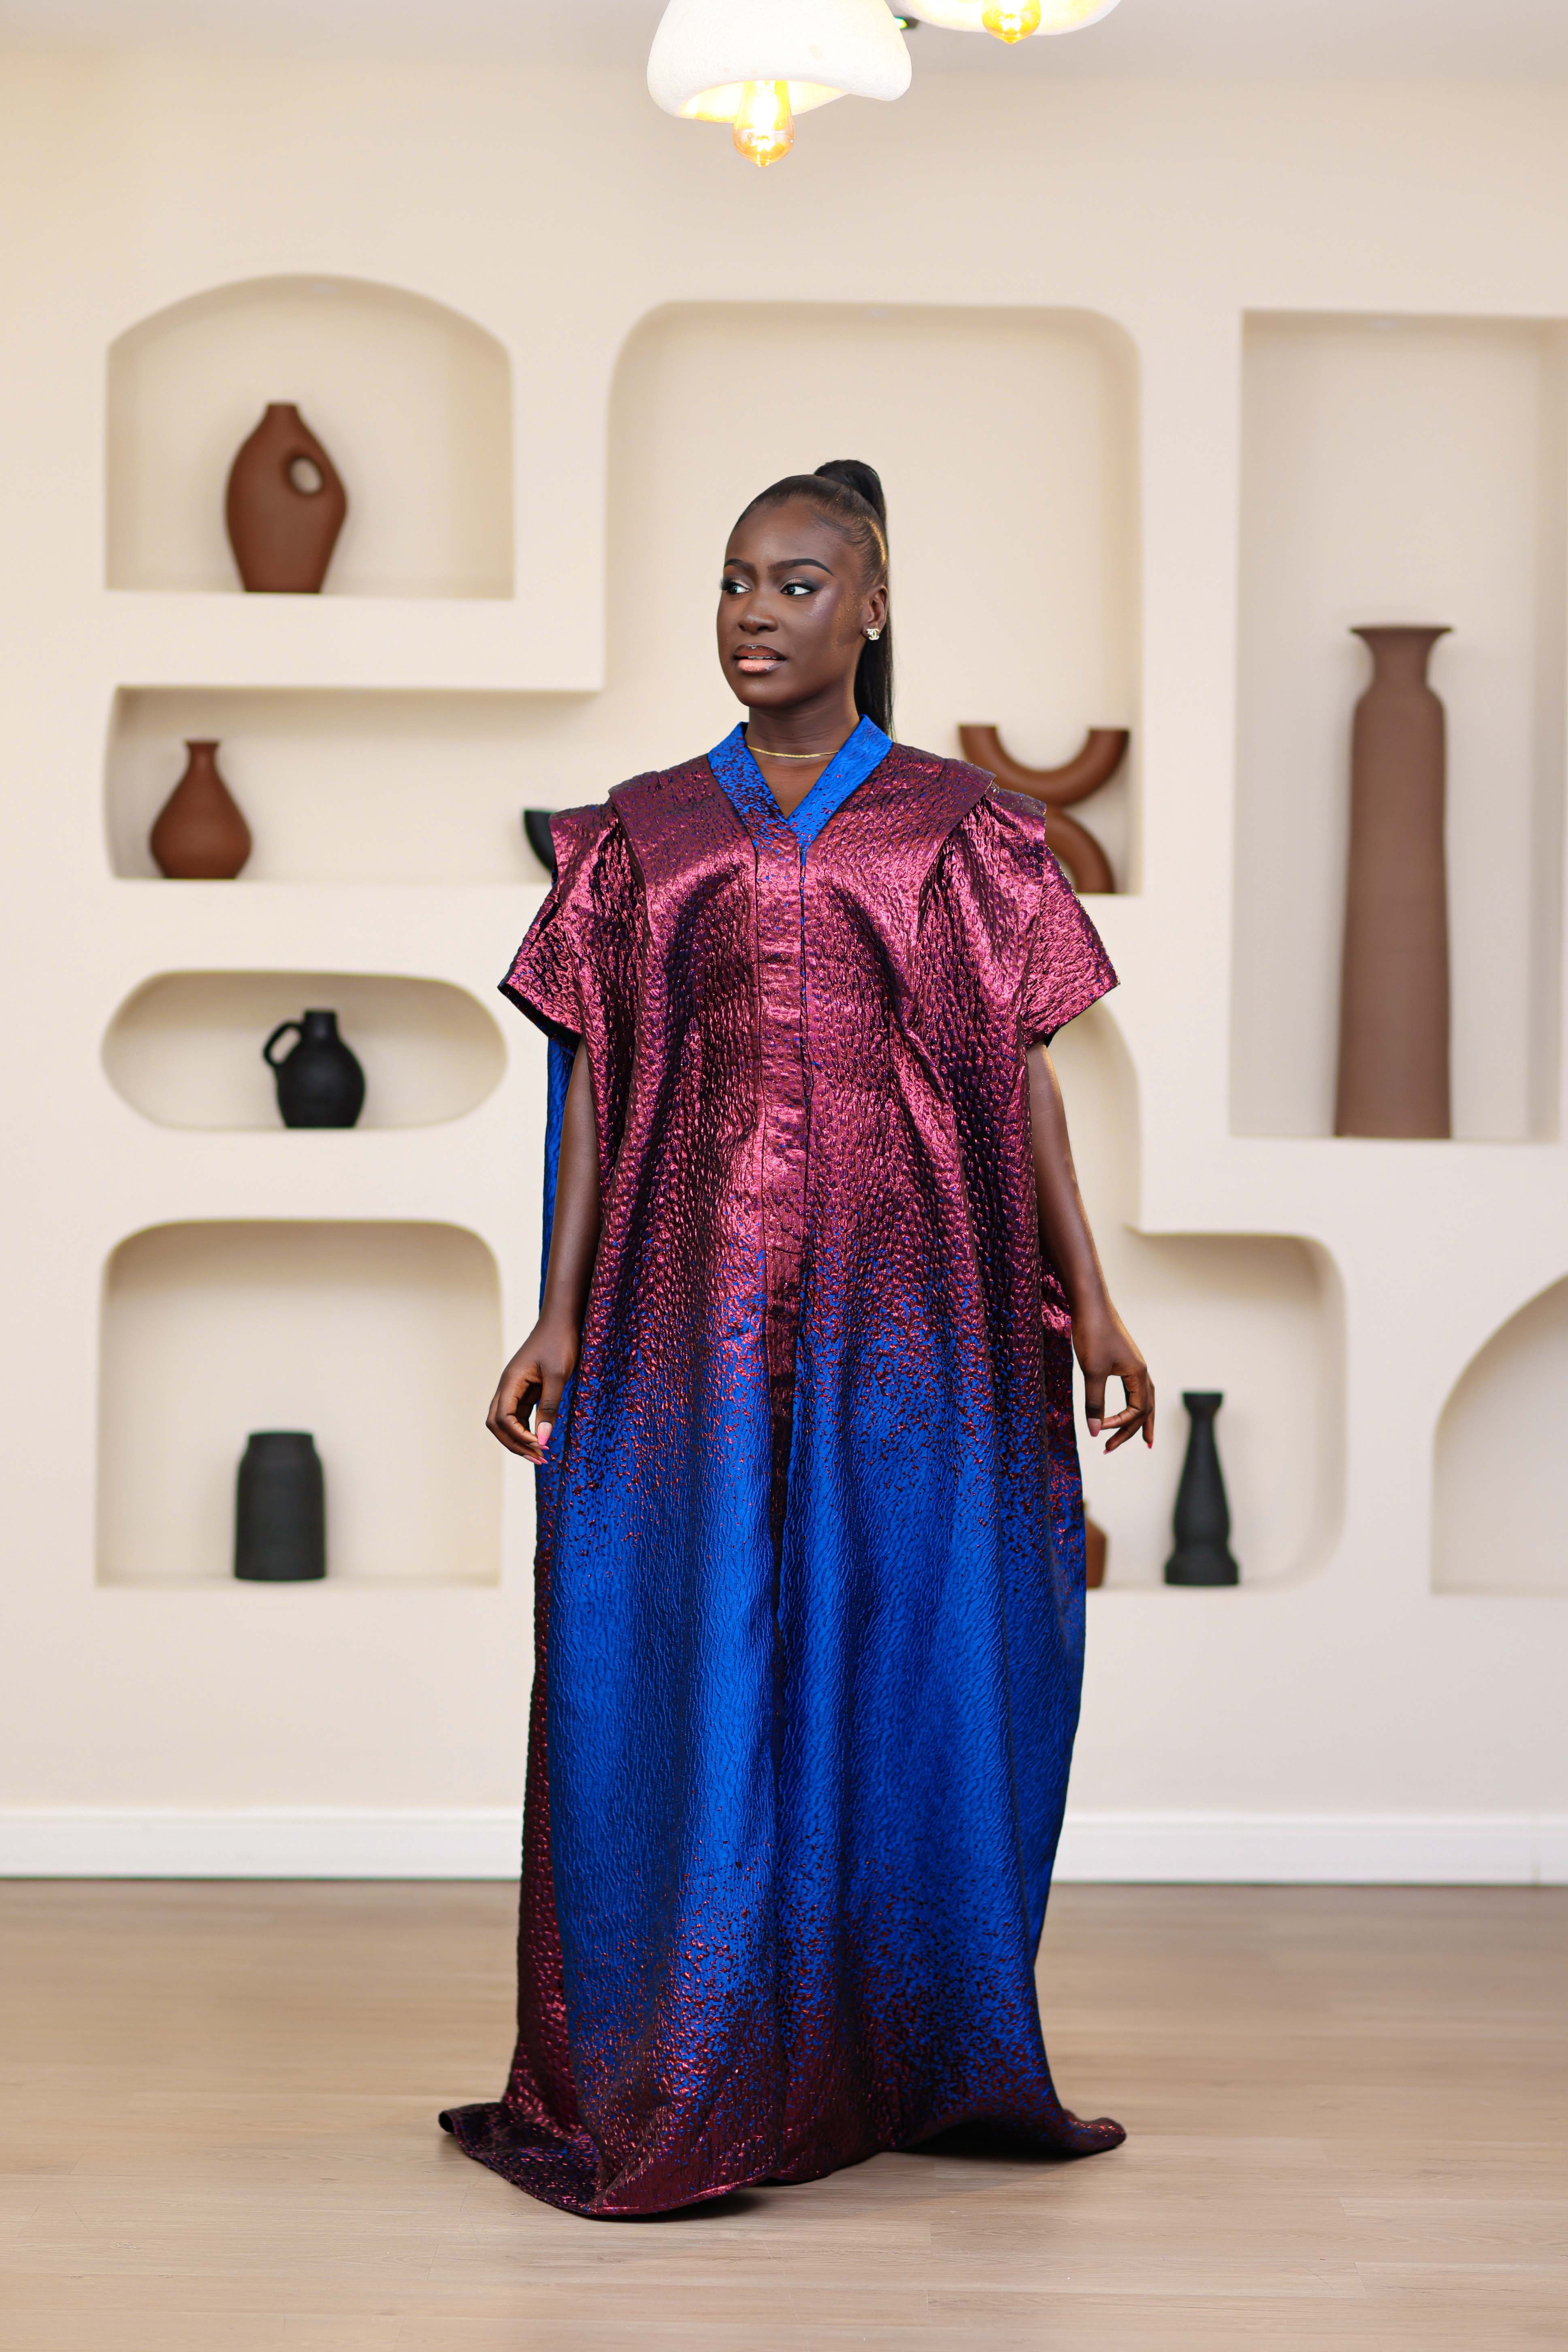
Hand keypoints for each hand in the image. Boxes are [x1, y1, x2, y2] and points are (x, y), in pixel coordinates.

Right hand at [486, 1314, 578, 1461]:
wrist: (562, 1320)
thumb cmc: (560, 1342)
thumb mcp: (558, 1375)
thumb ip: (550, 1407)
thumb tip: (544, 1440)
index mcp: (510, 1382)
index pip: (502, 1419)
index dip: (518, 1437)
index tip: (541, 1446)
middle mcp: (507, 1387)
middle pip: (498, 1424)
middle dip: (515, 1444)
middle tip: (540, 1459)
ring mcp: (515, 1388)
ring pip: (507, 1422)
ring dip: (520, 1440)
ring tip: (541, 1455)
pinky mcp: (525, 1390)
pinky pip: (519, 1415)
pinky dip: (527, 1430)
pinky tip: (542, 1439)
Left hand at [1072, 1301, 1153, 1454]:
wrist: (1091, 1304)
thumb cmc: (1093, 1334)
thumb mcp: (1092, 1371)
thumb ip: (1094, 1402)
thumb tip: (1095, 1431)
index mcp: (1138, 1374)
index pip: (1137, 1410)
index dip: (1119, 1424)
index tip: (1099, 1430)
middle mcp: (1141, 1370)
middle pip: (1145, 1408)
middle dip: (1132, 1431)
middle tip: (1112, 1450)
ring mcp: (1133, 1364)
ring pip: (1143, 1398)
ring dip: (1140, 1420)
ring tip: (1143, 1438)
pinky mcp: (1123, 1360)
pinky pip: (1134, 1387)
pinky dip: (1133, 1402)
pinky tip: (1128, 1405)